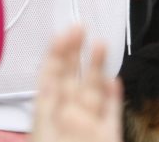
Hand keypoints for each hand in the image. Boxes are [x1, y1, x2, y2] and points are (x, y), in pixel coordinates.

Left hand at [31, 27, 123, 141]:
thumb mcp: (43, 131)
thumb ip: (49, 106)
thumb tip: (52, 81)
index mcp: (48, 111)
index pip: (51, 75)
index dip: (56, 53)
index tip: (63, 34)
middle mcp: (68, 112)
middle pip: (72, 77)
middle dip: (75, 51)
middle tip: (80, 27)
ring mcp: (89, 122)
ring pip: (94, 90)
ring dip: (97, 66)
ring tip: (100, 43)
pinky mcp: (108, 134)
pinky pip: (112, 113)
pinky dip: (114, 97)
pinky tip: (115, 80)